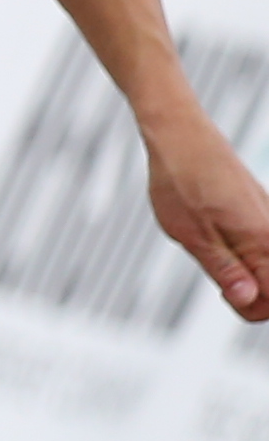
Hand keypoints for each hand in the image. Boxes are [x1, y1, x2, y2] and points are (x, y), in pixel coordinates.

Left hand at [152, 113, 268, 323]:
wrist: (180, 134)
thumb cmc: (181, 179)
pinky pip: (259, 246)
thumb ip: (225, 270)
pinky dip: (240, 251)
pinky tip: (215, 233)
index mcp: (264, 242)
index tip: (223, 290)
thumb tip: (248, 300)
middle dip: (247, 290)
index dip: (248, 306)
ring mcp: (268, 220)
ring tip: (210, 246)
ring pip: (266, 266)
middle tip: (213, 268)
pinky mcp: (258, 212)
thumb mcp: (192, 233)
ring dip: (241, 269)